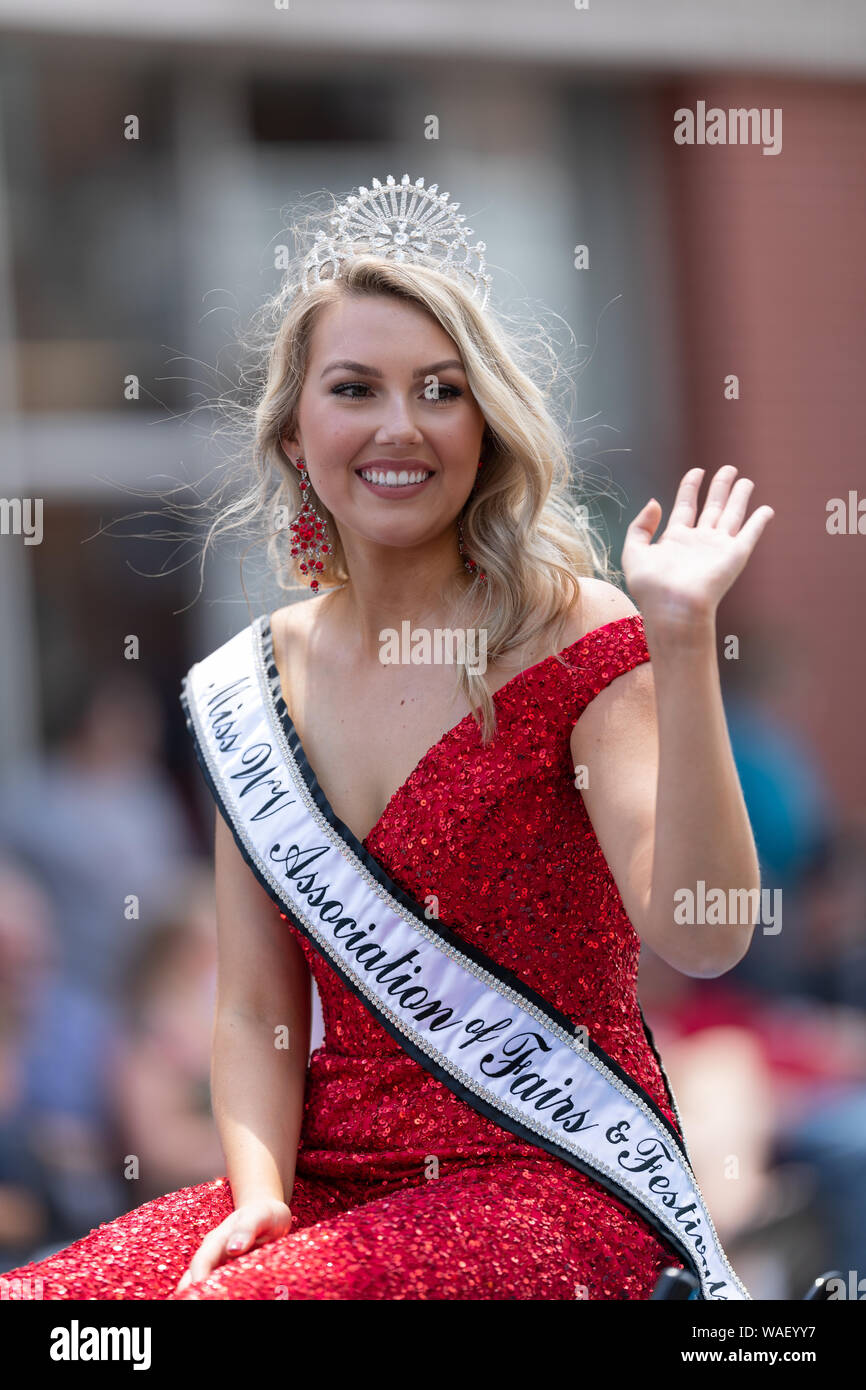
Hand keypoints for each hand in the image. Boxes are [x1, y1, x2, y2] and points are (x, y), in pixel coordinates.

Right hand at [173, 1196, 291, 1295]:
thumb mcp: (259, 1215)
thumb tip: (233, 1248)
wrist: (269, 1216)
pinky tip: (226, 1299)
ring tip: (208, 1304)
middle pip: (195, 1279)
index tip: (198, 1296)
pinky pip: (221, 1289)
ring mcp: (220, 1268)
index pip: (201, 1262)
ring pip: (205, 1286)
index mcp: (216, 1240)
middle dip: (193, 1293)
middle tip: (199, 1304)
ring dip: (205, 1294)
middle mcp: (214, 1257)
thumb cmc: (264, 1214)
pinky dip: (219, 1295)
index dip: (197, 1279)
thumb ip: (247, 1228)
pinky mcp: (230, 1278)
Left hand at [622, 466, 773, 631]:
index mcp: (675, 540)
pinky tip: (766, 510)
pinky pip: (750, 534)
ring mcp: (718, 548)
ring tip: (745, 480)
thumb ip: (640, 526)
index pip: (685, 506)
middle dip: (720, 487)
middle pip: (712, 507)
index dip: (690, 487)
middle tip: (729, 468)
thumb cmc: (651, 587)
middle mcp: (699, 541)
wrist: (673, 608)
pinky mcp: (735, 555)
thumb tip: (655, 502)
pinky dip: (759, 521)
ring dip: (740, 497)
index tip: (697, 471)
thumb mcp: (633, 552)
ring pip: (732, 515)